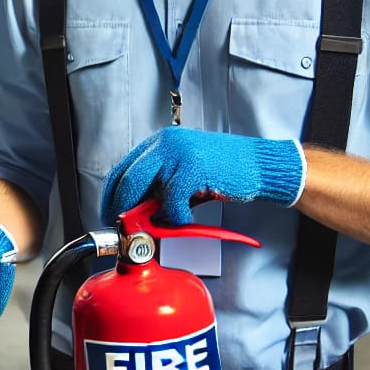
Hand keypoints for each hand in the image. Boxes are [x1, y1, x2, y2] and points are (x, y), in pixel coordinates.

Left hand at [100, 127, 305, 226]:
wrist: (259, 165)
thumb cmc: (224, 171)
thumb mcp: (185, 176)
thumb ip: (160, 189)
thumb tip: (137, 214)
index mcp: (159, 143)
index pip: (122, 169)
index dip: (111, 195)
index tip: (110, 214)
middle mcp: (164, 142)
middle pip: (125, 178)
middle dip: (120, 207)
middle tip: (125, 227)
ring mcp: (178, 152)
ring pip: (141, 186)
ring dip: (143, 213)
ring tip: (155, 226)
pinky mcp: (193, 166)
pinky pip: (171, 199)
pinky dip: (175, 216)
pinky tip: (184, 220)